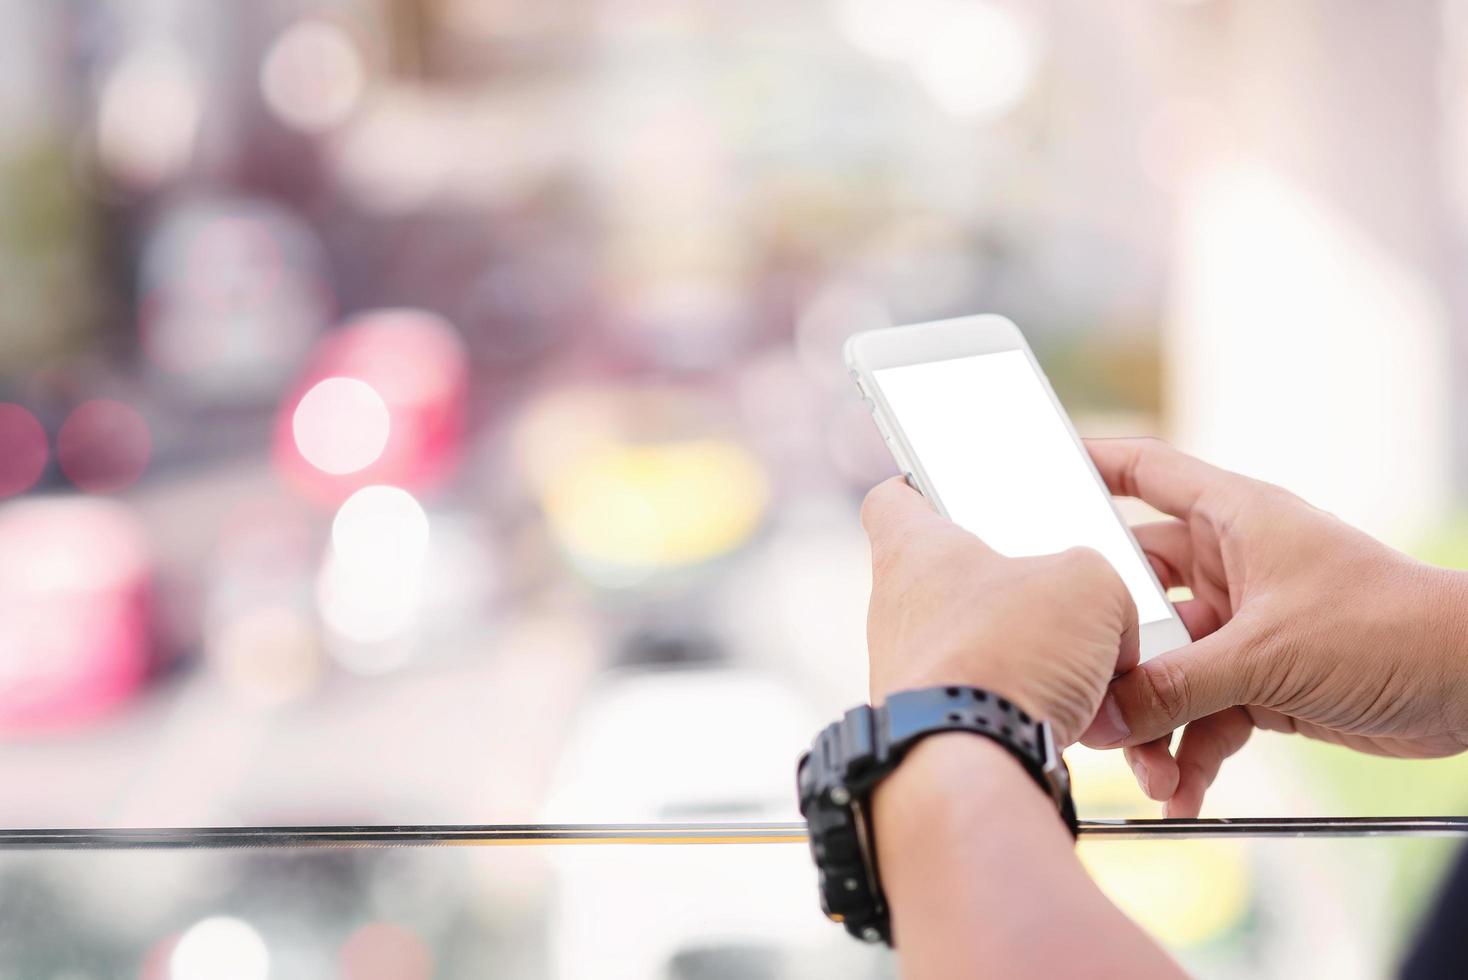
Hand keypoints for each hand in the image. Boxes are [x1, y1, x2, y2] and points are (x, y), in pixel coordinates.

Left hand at [861, 477, 1138, 744]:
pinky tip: (1074, 721)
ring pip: (981, 651)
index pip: (895, 497)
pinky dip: (1029, 710)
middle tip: (1069, 596)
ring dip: (1033, 659)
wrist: (972, 762)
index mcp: (913, 550)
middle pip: (957, 581)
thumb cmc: (1008, 653)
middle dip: (1017, 592)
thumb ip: (1098, 581)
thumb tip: (1105, 627)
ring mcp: (908, 674)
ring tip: (1090, 672)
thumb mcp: (1089, 583)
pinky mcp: (931, 726)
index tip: (954, 489)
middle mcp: (896, 611)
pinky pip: (988, 706)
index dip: (925, 486)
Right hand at [1080, 437, 1467, 816]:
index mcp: (1233, 520)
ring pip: (1168, 668)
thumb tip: (1105, 716)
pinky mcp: (1262, 680)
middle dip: (1112, 650)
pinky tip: (1182, 790)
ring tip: (1146, 770)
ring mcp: (1244, 626)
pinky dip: (1191, 752)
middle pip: (1140, 596)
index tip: (1035, 472)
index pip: (1146, 473)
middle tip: (1078, 685)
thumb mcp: (1265, 655)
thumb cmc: (1386, 627)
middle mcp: (1232, 567)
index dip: (1091, 466)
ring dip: (1153, 721)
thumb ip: (1176, 688)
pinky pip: (1202, 713)